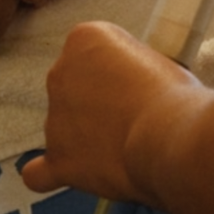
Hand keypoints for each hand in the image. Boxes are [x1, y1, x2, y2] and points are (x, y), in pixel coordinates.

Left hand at [21, 21, 210, 203]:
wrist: (170, 138)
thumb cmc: (175, 97)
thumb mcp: (155, 60)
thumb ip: (129, 71)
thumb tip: (129, 93)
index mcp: (83, 39)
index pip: (91, 52)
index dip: (117, 74)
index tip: (137, 86)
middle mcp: (59, 73)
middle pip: (72, 88)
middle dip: (98, 104)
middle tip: (134, 119)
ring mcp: (54, 119)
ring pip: (62, 127)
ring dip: (85, 137)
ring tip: (124, 151)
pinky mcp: (59, 158)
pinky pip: (39, 171)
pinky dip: (48, 173)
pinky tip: (66, 173)